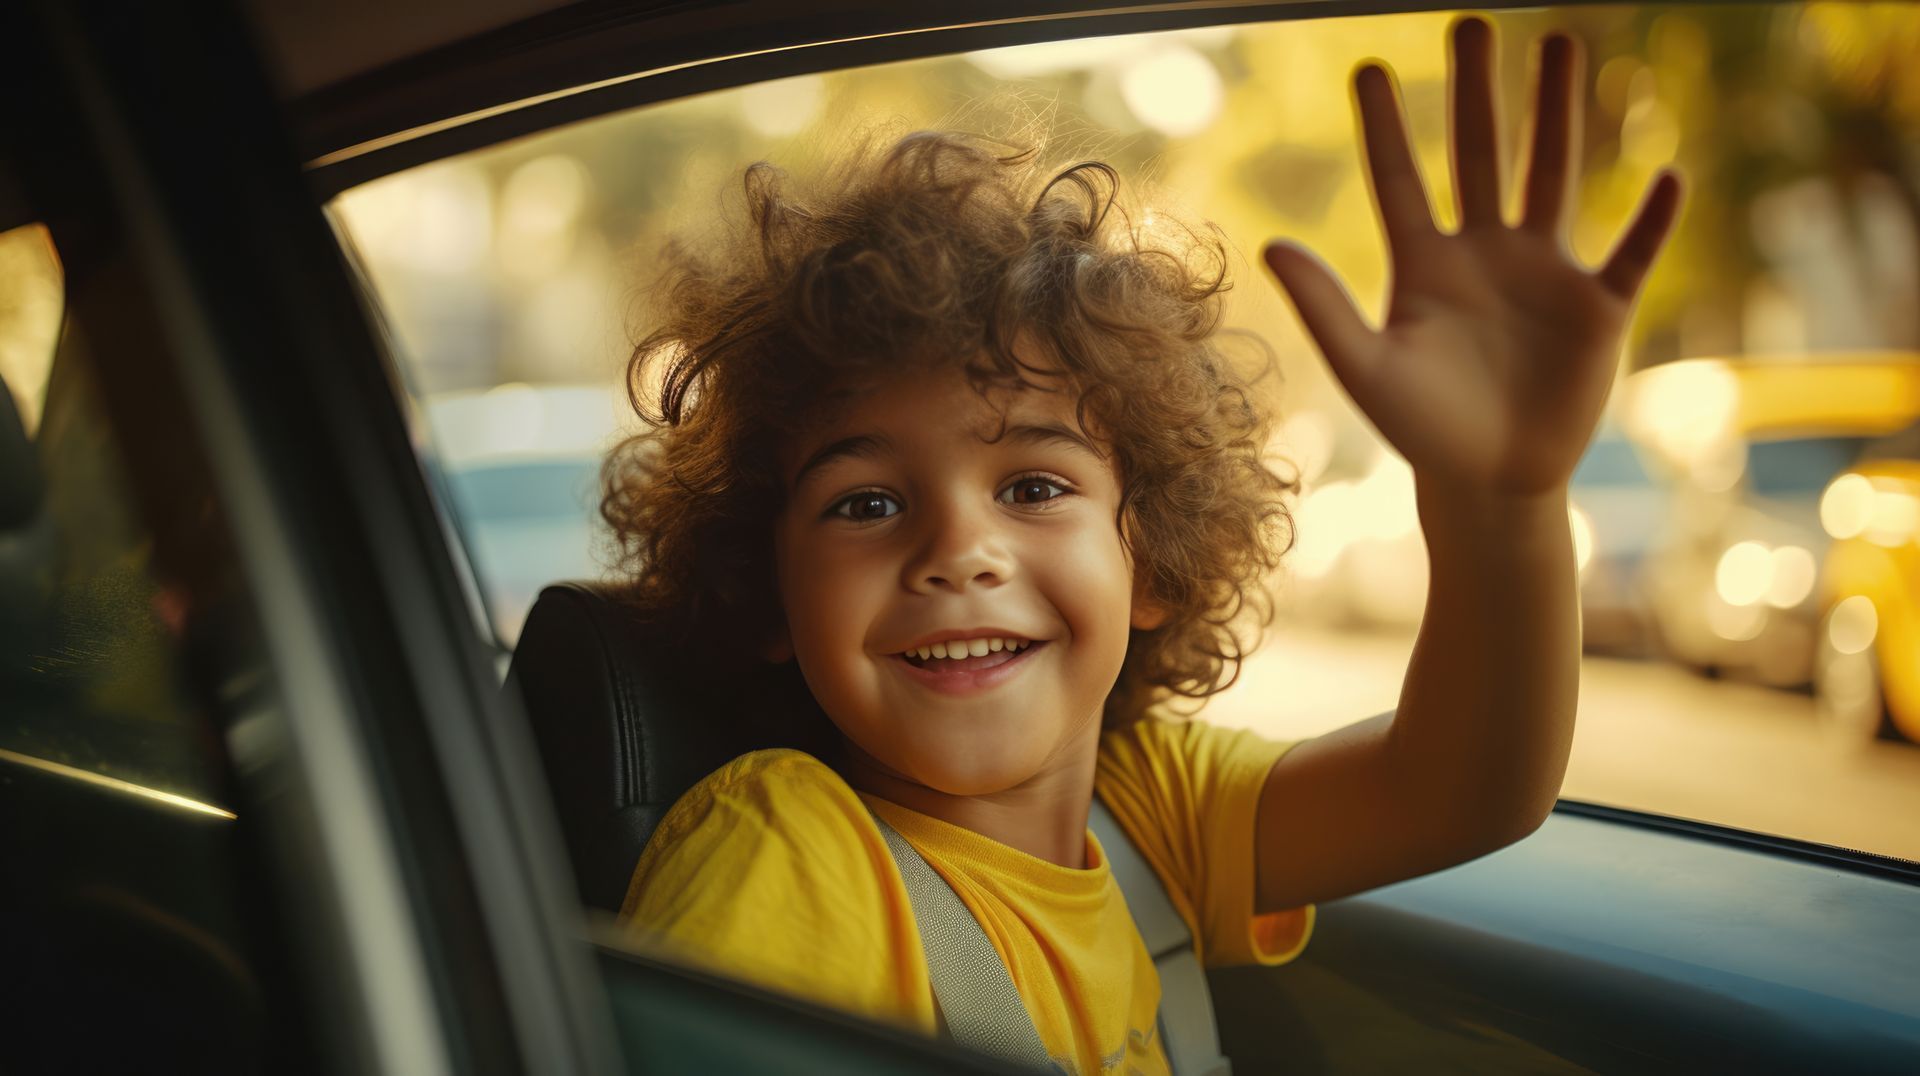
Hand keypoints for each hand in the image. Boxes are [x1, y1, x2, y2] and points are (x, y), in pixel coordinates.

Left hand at [1264, 17, 1682, 498]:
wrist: (1489, 482)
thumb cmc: (1422, 429)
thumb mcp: (1367, 369)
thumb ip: (1324, 308)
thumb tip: (1270, 245)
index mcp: (1423, 265)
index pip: (1401, 181)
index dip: (1386, 128)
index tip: (1369, 67)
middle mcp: (1484, 252)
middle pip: (1481, 154)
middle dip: (1478, 90)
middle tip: (1472, 21)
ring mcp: (1543, 274)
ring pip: (1552, 176)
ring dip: (1559, 114)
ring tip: (1564, 42)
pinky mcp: (1597, 308)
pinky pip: (1630, 254)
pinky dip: (1652, 221)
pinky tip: (1670, 175)